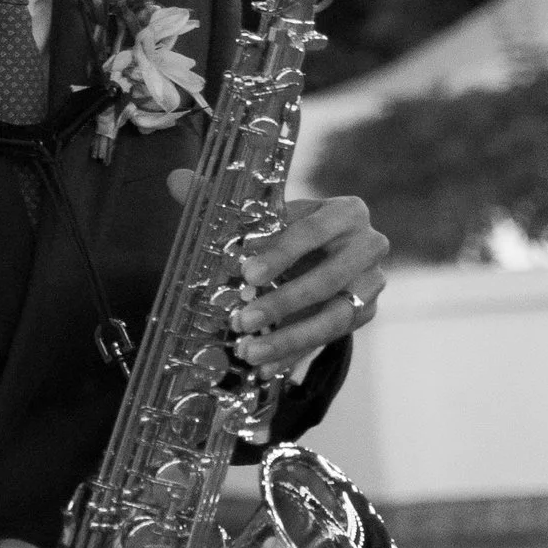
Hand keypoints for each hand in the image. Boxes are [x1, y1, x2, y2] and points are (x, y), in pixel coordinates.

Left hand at [167, 175, 389, 372]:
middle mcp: (369, 245)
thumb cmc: (291, 228)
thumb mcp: (266, 213)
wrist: (327, 252)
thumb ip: (223, 200)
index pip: (313, 232)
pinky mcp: (366, 313)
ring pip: (334, 317)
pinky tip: (266, 367)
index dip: (280, 253)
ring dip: (289, 338)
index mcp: (346, 211)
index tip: (247, 274)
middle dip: (283, 303)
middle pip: (328, 279)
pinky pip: (331, 340)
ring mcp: (372, 284)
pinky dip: (296, 355)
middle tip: (242, 321)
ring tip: (249, 352)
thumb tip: (175, 179)